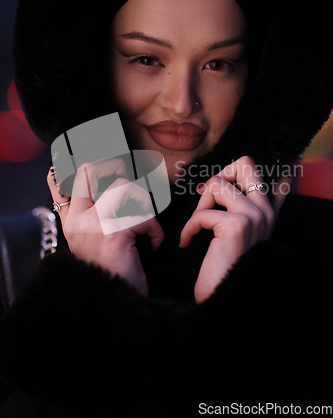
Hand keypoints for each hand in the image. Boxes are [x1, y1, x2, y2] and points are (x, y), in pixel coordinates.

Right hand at [47, 158, 163, 295]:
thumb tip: (109, 182)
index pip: (62, 180)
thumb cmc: (113, 271)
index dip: (78, 161)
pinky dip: (155, 230)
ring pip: (124, 186)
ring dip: (143, 203)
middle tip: (127, 171)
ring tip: (144, 226)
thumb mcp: (94, 241)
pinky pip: (144, 214)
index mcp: (70, 221)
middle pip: (91, 169)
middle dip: (114, 165)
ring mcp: (92, 224)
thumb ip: (92, 213)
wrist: (118, 303)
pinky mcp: (113, 233)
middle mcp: (76, 219)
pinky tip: (152, 245)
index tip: (97, 152)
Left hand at [179, 156, 290, 302]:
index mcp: (268, 210)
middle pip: (244, 163)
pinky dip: (189, 228)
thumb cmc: (225, 266)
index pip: (262, 173)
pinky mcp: (236, 225)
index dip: (232, 175)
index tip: (213, 198)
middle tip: (207, 202)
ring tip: (197, 227)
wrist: (225, 297)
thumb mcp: (238, 234)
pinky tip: (187, 243)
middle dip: (218, 177)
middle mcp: (266, 210)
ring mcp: (254, 215)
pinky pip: (202, 212)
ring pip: (216, 184)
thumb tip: (215, 185)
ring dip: (199, 206)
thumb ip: (241, 208)